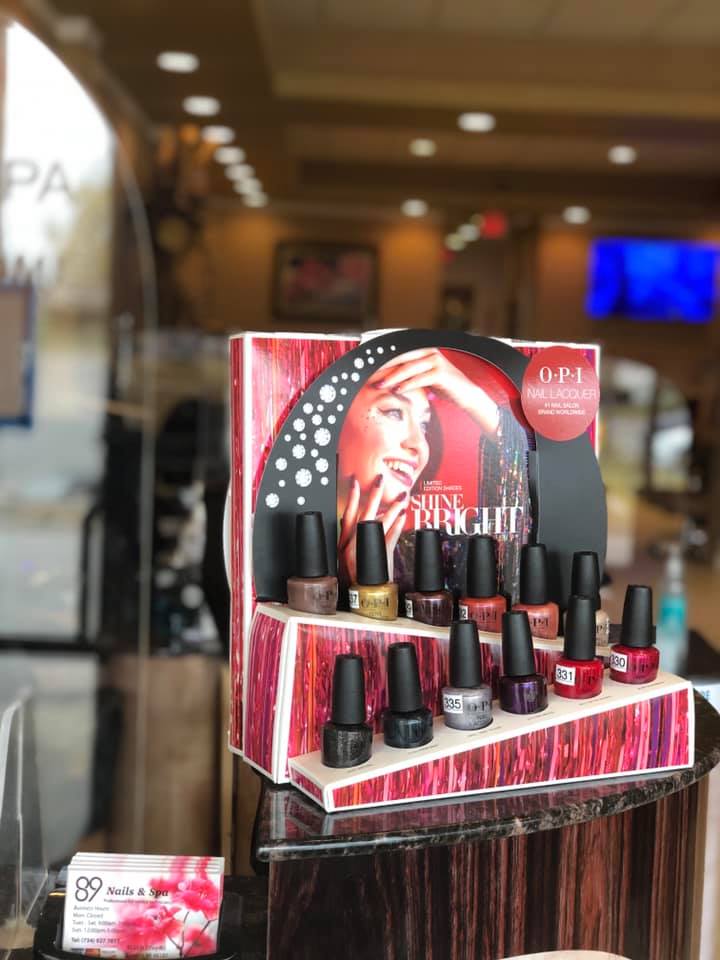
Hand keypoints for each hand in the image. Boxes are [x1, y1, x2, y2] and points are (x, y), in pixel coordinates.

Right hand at [338, 474, 407, 583]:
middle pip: (364, 515)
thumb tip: (349, 520)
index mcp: (343, 543)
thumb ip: (348, 538)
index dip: (352, 498)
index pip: (347, 515)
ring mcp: (368, 550)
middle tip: (378, 479)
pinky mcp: (381, 557)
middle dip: (372, 495)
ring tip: (401, 496)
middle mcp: (354, 545)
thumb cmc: (355, 579)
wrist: (362, 597)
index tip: (355, 481)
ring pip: (380, 523)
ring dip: (391, 507)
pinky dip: (398, 525)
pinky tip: (404, 515)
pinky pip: (391, 536)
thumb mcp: (344, 558)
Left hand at [368, 348, 498, 432]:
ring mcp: (436, 361)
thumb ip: (408, 373)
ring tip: (380, 385)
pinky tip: (397, 390)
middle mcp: (429, 352)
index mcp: (423, 350)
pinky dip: (407, 385)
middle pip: (401, 357)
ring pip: (409, 368)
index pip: (399, 352)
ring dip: (393, 377)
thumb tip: (385, 377)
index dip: (383, 358)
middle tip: (369, 375)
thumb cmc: (442, 386)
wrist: (465, 394)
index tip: (368, 366)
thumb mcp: (423, 376)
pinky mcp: (441, 373)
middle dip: (384, 366)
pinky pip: (420, 378)